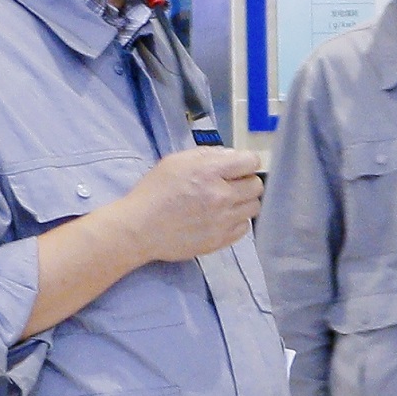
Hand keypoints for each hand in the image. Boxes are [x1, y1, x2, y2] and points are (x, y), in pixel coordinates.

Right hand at [115, 146, 265, 264]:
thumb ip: (207, 154)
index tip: (238, 167)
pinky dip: (237, 221)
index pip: (250, 162)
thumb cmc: (154, 192)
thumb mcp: (176, 161)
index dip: (246, 162)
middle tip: (231, 184)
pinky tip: (222, 218)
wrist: (140, 228)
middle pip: (256, 185)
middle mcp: (221, 196)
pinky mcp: (220, 240)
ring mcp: (222, 221)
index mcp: (209, 172)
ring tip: (226, 202)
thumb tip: (231, 156)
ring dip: (243, 202)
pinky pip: (244, 228)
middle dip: (246, 181)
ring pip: (253, 207)